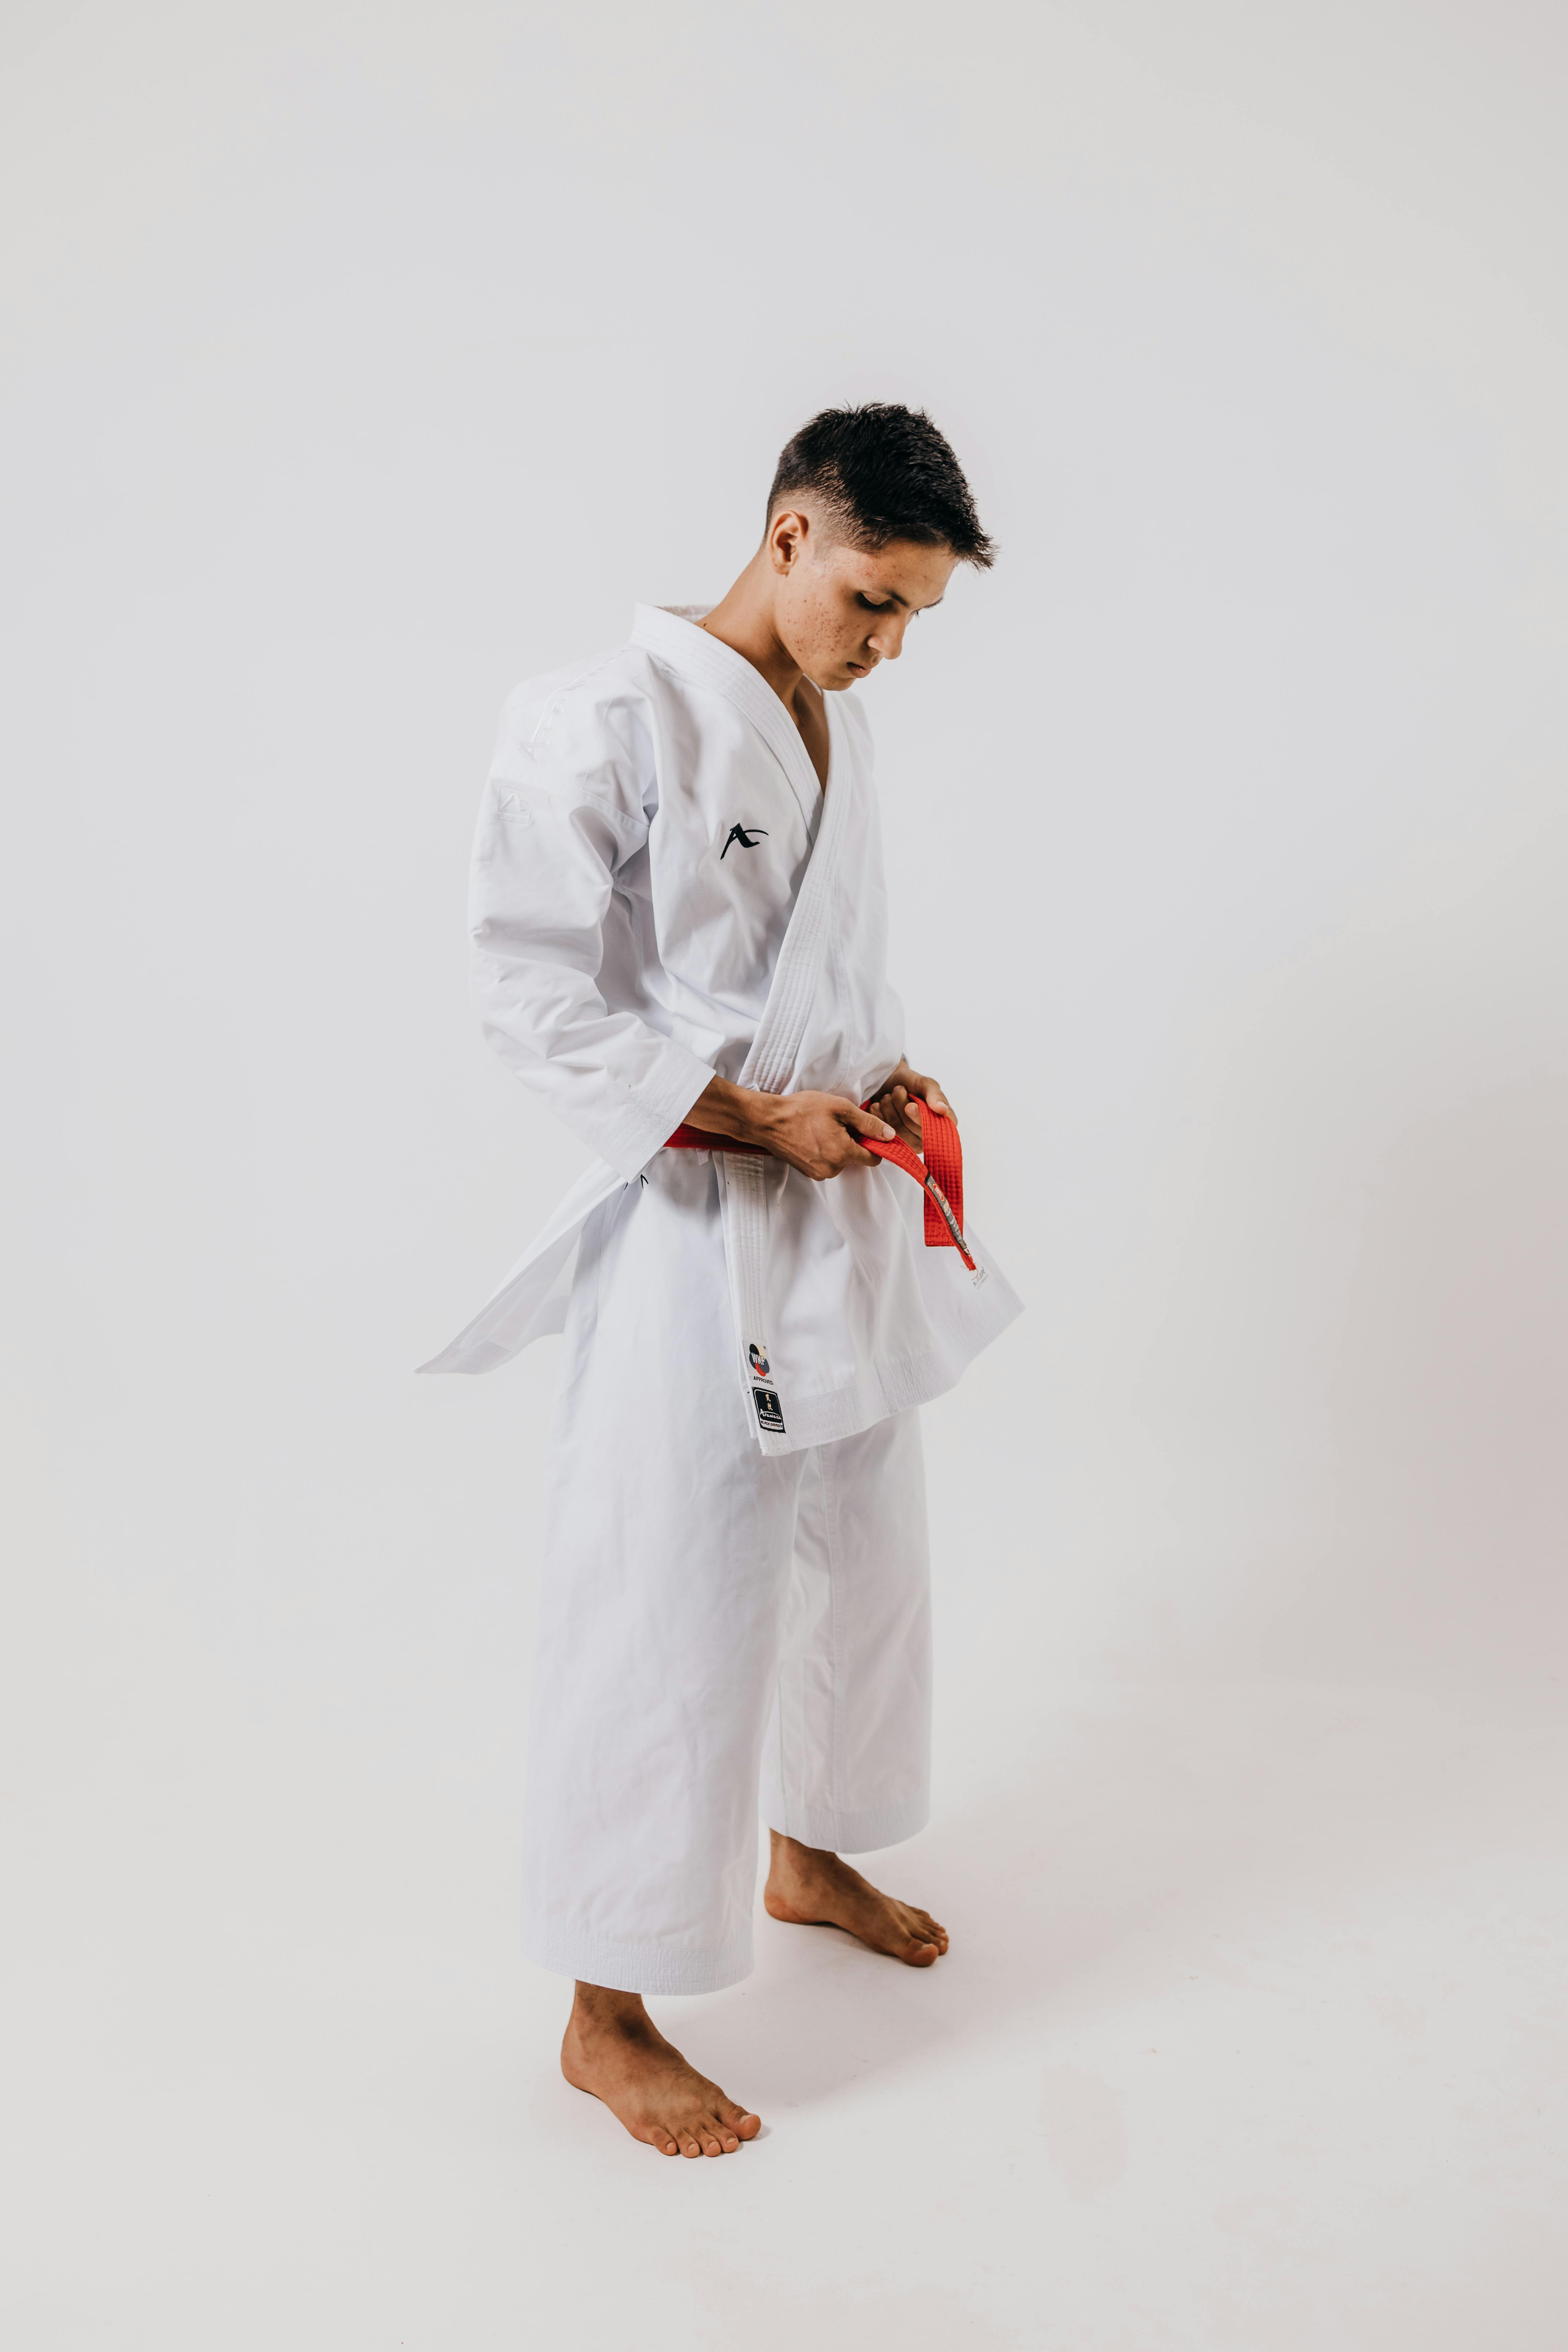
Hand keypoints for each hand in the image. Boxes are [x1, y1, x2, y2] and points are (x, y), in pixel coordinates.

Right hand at [690, 1076, 894, 1179]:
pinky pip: (826, 1164)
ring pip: (841, 1161)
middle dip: (852, 1142)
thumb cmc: (802, 1110)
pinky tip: (813, 1136)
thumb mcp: (839, 1108)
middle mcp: (832, 1169)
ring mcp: (818, 1173)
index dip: (874, 1143)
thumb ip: (867, 1123)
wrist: (768, 1120)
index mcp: (843, 1153)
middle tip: (836, 1123)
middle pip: (856, 1159)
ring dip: (837, 1147)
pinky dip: (824, 1152)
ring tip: (821, 1128)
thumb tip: (889, 1135)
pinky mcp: (808, 1173)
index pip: (874, 1158)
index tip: (865, 1129)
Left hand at [867, 1060, 953, 1151]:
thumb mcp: (924, 1083)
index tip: (910, 1105)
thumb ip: (935, 1095)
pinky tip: (878, 1106)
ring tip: (888, 1096)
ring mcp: (910, 1143)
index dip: (920, 1119)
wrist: (888, 1083)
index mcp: (944, 1124)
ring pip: (896, 1131)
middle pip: (913, 1131)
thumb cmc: (910, 1083)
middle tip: (898, 1090)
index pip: (935, 1130)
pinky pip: (881, 1134)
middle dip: (901, 1106)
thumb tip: (943, 1110)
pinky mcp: (892, 1144)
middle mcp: (929, 1137)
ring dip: (888, 1108)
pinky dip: (878, 1116)